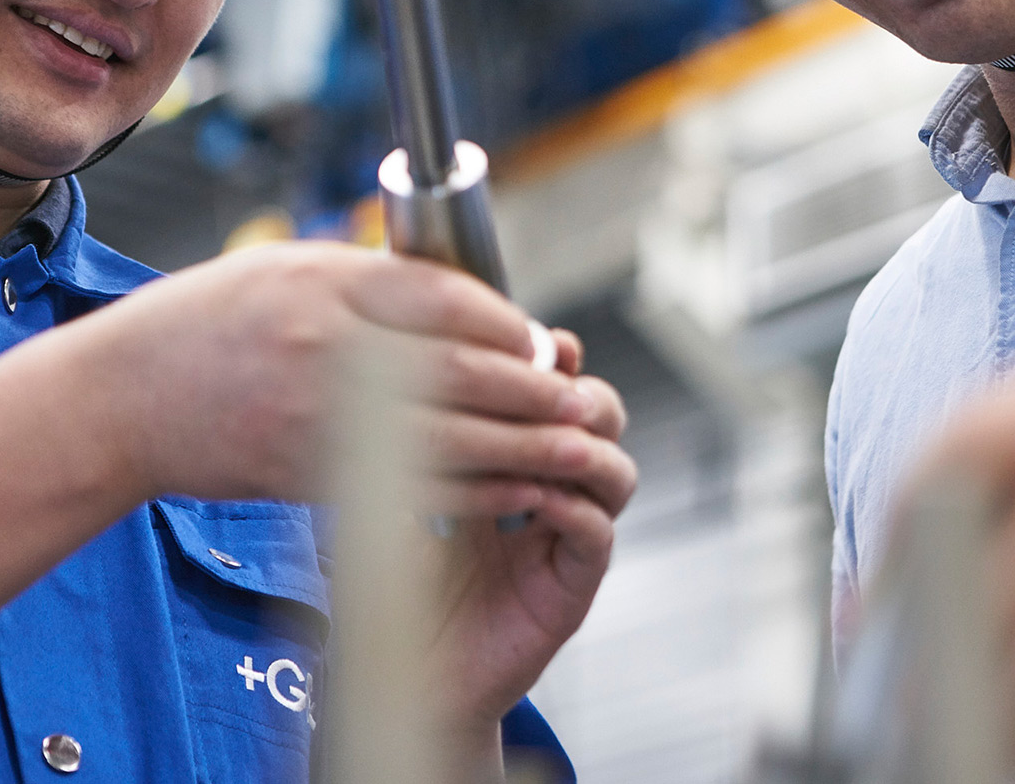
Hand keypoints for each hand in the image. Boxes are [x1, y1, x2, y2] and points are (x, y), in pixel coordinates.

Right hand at [81, 241, 598, 508]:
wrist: (122, 399)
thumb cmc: (204, 324)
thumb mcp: (287, 270)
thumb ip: (372, 282)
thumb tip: (467, 305)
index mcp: (327, 285)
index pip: (449, 301)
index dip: (510, 325)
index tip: (541, 340)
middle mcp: (329, 348)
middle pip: (464, 370)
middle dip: (535, 388)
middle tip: (577, 397)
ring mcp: (321, 417)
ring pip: (451, 436)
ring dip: (523, 446)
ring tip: (570, 446)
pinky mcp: (314, 474)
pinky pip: (414, 484)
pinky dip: (475, 489)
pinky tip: (512, 487)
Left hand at [430, 341, 634, 742]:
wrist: (404, 671)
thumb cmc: (398, 583)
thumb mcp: (402, 491)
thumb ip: (416, 438)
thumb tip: (400, 363)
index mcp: (519, 463)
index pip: (559, 399)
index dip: (561, 367)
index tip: (549, 343)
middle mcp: (553, 496)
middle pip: (604, 426)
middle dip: (587, 398)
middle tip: (560, 386)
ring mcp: (567, 541)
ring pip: (616, 475)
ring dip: (588, 448)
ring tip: (557, 438)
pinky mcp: (571, 588)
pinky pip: (596, 535)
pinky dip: (575, 507)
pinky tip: (541, 496)